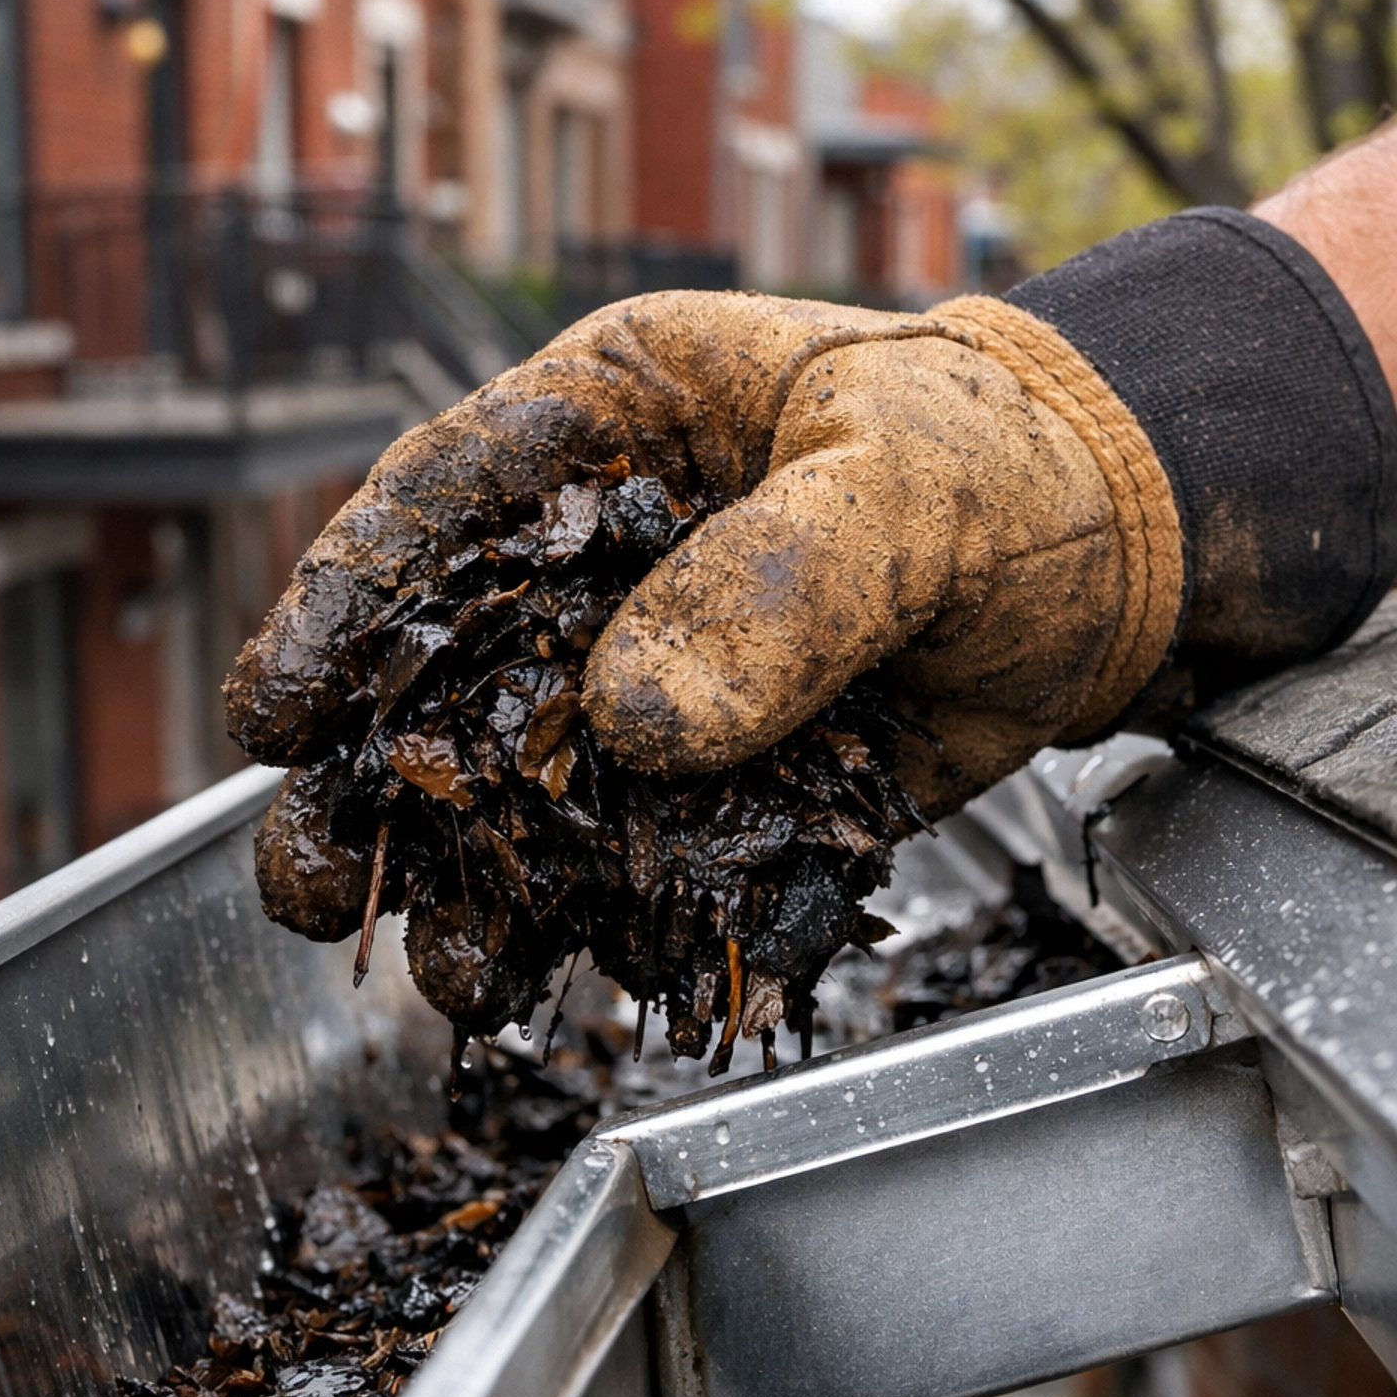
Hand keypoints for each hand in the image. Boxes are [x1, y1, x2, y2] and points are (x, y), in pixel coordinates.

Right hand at [227, 291, 1181, 934]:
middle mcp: (600, 554)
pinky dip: (590, 919)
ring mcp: (651, 674)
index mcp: (612, 419)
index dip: (345, 603)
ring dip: (468, 881)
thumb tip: (637, 725)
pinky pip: (627, 854)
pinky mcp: (712, 779)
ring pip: (517, 782)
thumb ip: (783, 582)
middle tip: (316, 884)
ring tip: (450, 969)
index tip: (277, 708)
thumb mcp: (911, 482)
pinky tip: (557, 977)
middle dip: (366, 782)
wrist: (1120, 560)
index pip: (443, 497)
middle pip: (441, 663)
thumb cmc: (1011, 461)